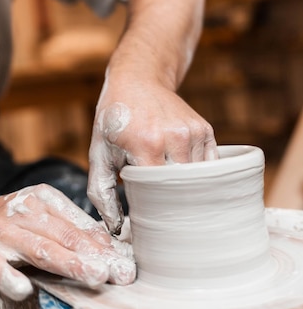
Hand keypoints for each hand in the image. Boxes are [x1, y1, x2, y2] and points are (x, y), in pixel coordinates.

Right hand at [0, 184, 134, 299]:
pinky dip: (12, 279)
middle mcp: (23, 211)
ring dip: (69, 264)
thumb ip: (72, 227)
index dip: (102, 243)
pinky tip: (27, 289)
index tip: (122, 260)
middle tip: (117, 270)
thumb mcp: (42, 215)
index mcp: (42, 197)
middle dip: (93, 255)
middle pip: (63, 235)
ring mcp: (2, 234)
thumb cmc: (13, 225)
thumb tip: (108, 246)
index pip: (77, 222)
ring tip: (93, 276)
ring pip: (40, 250)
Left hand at [87, 73, 216, 234]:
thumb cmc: (114, 118)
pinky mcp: (205, 130)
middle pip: (181, 190)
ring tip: (167, 182)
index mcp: (146, 144)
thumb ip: (102, 192)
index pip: (157, 194)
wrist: (137, 80)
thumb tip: (115, 228)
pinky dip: (197, 174)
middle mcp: (173, 138)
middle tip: (159, 205)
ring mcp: (193, 133)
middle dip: (170, 202)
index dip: (152, 208)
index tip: (145, 214)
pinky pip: (208, 165)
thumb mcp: (99, 152)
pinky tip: (181, 170)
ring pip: (198, 180)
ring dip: (184, 186)